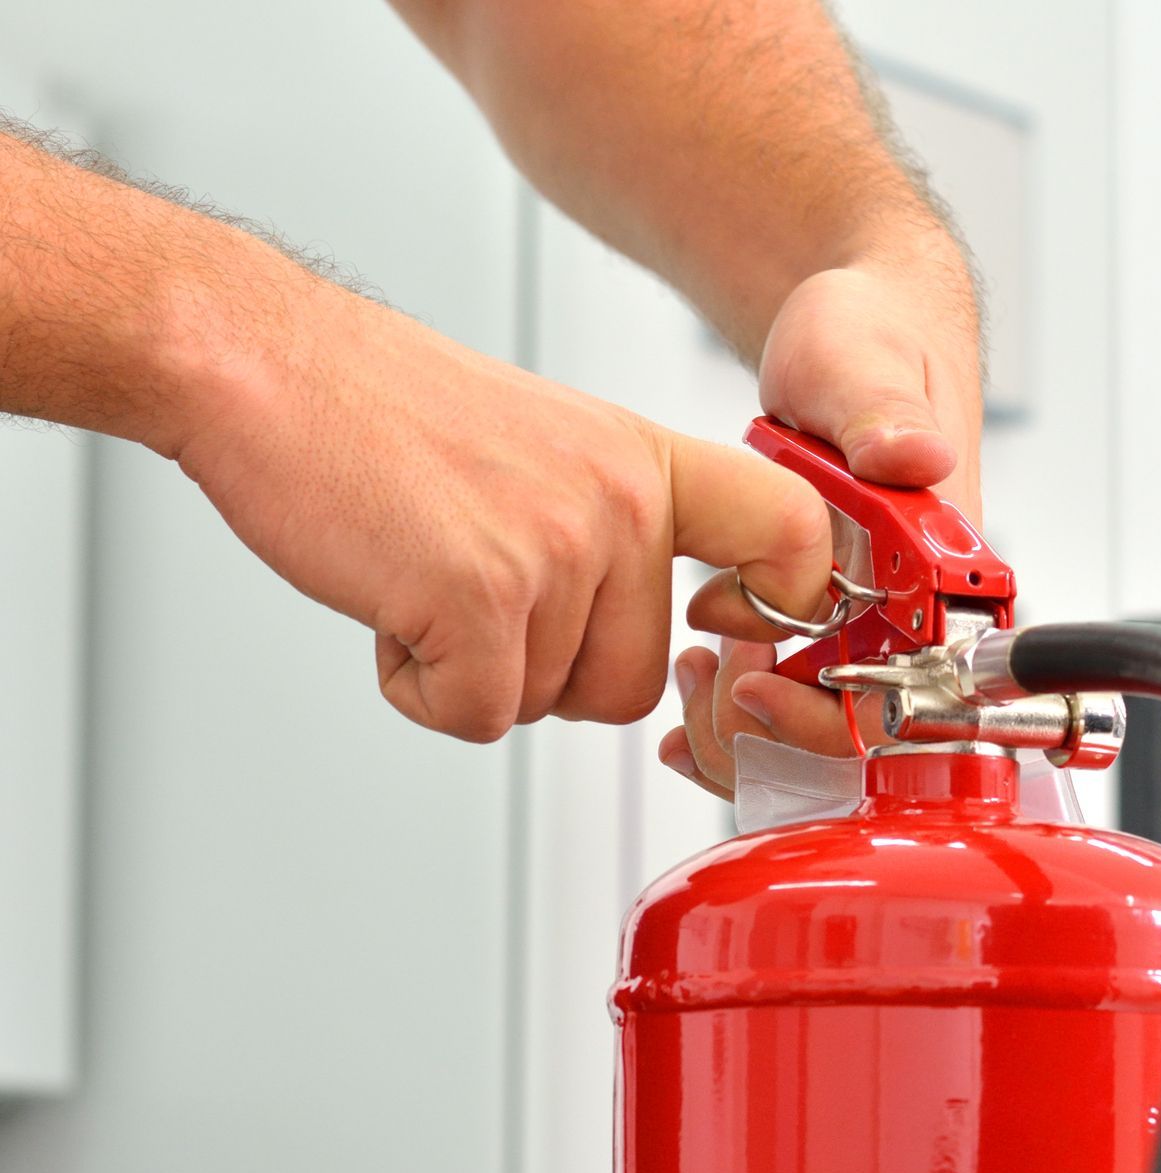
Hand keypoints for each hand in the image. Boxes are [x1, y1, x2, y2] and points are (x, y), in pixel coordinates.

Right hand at [167, 267, 832, 741]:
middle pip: (634, 683)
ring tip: (422, 575)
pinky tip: (391, 604)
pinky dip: (418, 687)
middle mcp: (620, 504)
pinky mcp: (481, 598)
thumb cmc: (386, 413)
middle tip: (473, 597)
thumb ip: (615, 531)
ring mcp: (557, 550)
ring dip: (473, 672)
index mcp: (646, 463)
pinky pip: (477, 715)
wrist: (264, 364)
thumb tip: (648, 644)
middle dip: (546, 674)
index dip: (789, 604)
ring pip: (547, 703)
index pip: (792, 536)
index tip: (735, 628)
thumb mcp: (549, 446)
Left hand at [657, 257, 982, 797]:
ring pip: (817, 732)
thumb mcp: (867, 367)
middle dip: (771, 725)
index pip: (918, 691)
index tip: (760, 678)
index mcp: (948, 566)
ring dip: (744, 721)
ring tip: (692, 669)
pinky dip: (737, 707)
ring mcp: (873, 621)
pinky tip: (694, 684)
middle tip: (708, 674)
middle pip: (858, 735)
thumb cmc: (873, 345)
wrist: (853, 337)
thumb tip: (915, 456)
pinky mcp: (831, 622)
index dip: (833, 709)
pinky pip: (793, 700)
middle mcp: (917, 609)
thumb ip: (888, 415)